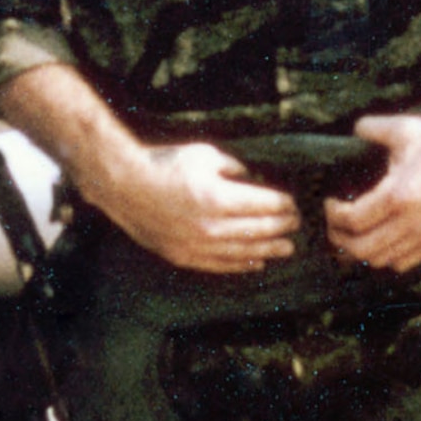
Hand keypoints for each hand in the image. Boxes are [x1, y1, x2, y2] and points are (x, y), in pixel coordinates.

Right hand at [89, 143, 300, 273]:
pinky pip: (220, 265)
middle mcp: (211, 226)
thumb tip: (252, 177)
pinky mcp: (184, 257)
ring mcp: (197, 245)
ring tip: (287, 248)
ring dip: (269, 249)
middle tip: (296, 224)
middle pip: (258, 230)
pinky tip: (257, 262)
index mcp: (218, 198)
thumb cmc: (164, 164)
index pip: (263, 205)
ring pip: (243, 252)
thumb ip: (233, 167)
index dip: (283, 205)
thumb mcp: (204, 154)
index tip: (294, 204)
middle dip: (281, 226)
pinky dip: (242, 264)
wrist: (123, 186)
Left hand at [325, 113, 420, 273]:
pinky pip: (403, 262)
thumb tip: (354, 129)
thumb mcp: (405, 128)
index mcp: (397, 196)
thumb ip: (373, 128)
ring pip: (381, 260)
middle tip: (334, 224)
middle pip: (361, 249)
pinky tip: (380, 240)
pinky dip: (385, 257)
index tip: (330, 203)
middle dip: (340, 238)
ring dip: (360, 250)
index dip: (332, 215)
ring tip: (352, 234)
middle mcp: (410, 222)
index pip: (351, 221)